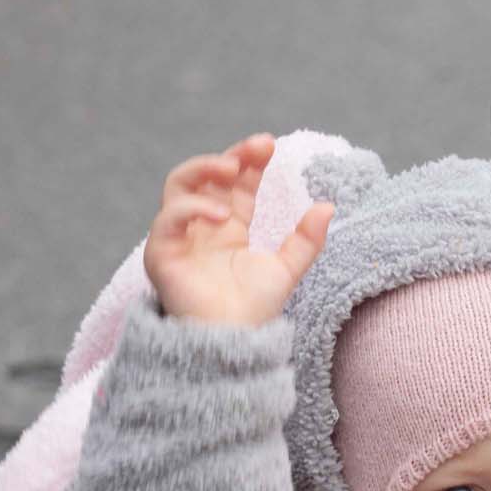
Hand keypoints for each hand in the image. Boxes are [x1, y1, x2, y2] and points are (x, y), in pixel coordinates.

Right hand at [145, 133, 334, 325]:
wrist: (233, 345)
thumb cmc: (254, 311)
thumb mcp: (288, 269)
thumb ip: (306, 240)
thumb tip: (328, 205)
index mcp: (229, 226)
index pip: (235, 182)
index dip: (250, 161)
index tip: (269, 145)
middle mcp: (201, 226)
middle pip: (206, 176)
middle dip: (228, 156)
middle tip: (255, 148)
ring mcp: (179, 237)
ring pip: (178, 186)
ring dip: (203, 168)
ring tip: (232, 167)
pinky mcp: (162, 254)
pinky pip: (167, 221)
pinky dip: (191, 210)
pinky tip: (221, 215)